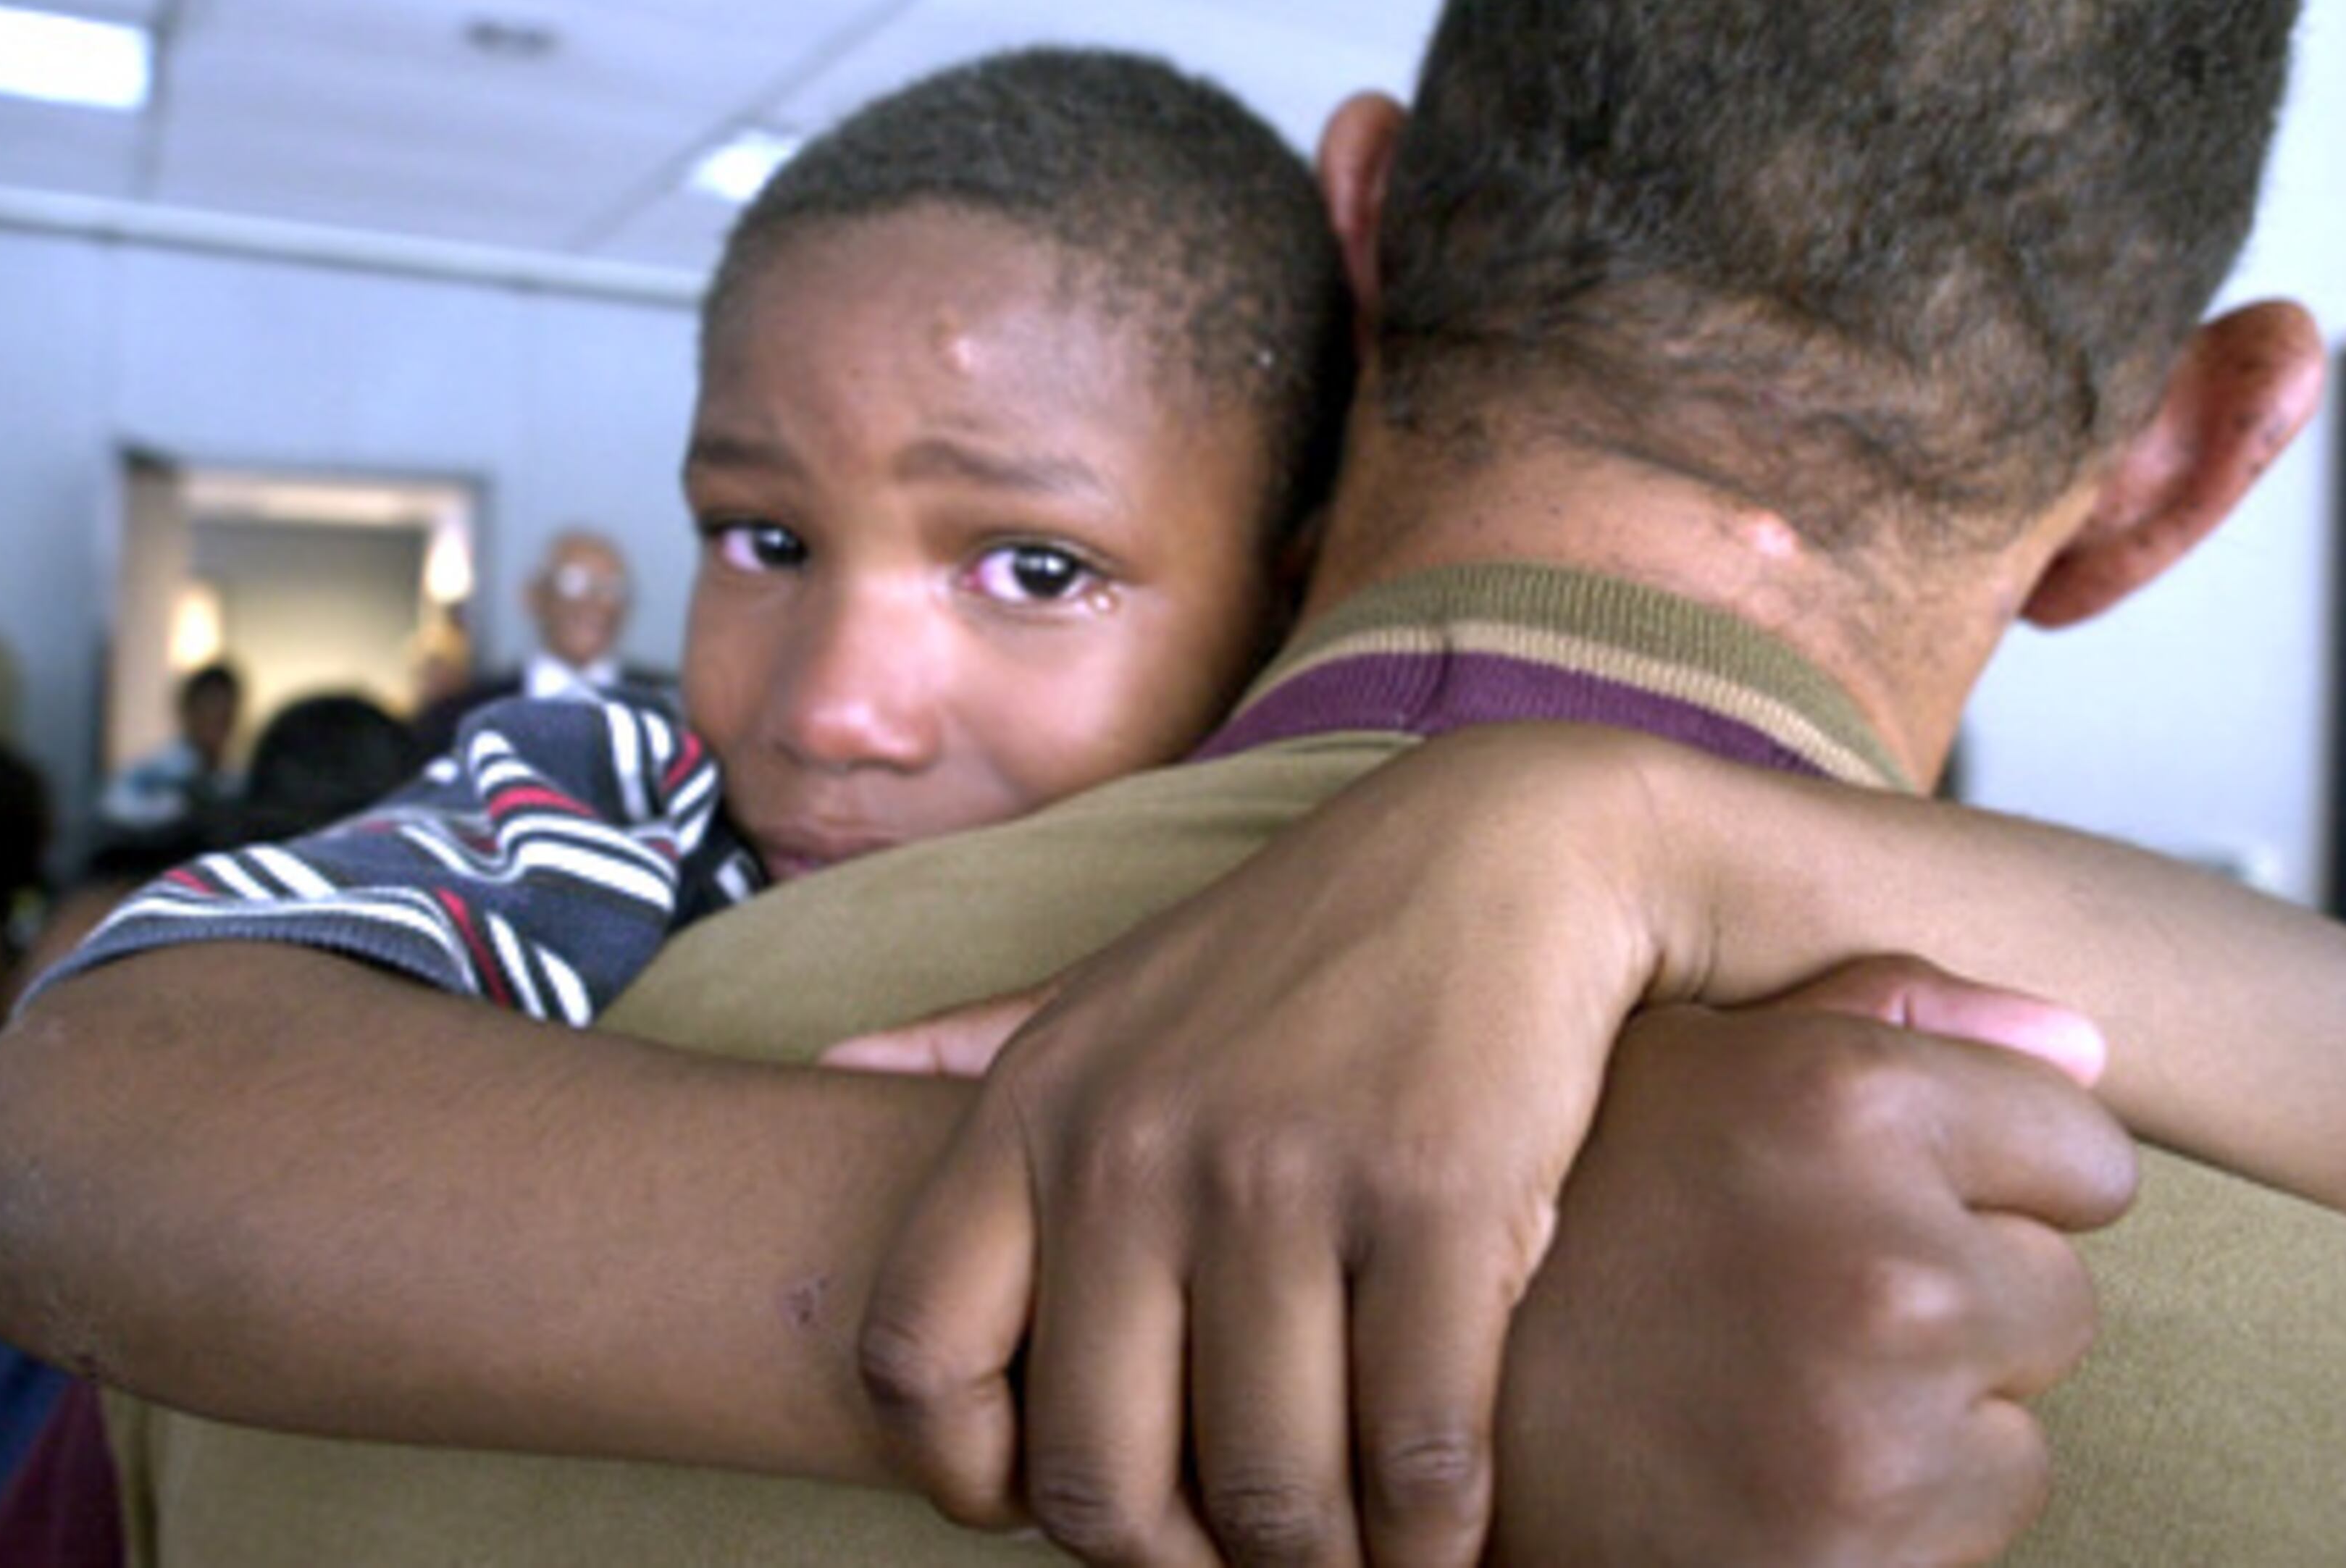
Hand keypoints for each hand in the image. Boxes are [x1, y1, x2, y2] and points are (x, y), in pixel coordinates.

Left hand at [850, 730, 1690, 1564]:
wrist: (1509, 849)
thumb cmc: (1296, 944)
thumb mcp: (1106, 980)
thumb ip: (968, 1040)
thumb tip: (836, 1060)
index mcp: (1032, 1108)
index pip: (914, 1359)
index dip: (967, 1480)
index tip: (1046, 1506)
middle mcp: (1130, 1146)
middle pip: (1095, 1479)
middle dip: (1172, 1565)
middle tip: (1233, 1557)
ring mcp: (1279, 1173)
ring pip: (1269, 1496)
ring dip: (1315, 1565)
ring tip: (1347, 1555)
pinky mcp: (1436, 1198)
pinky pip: (1417, 1453)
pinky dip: (1434, 1535)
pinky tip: (1446, 1527)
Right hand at [1490, 956, 2136, 1564]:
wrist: (1406, 1427)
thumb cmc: (1546, 1226)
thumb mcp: (1677, 1067)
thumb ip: (1875, 1023)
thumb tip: (2080, 1040)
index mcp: (1838, 1100)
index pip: (2082, 1149)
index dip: (1992, 1176)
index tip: (1887, 1199)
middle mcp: (1882, 1255)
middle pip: (2054, 1288)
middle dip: (1955, 1298)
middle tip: (1793, 1303)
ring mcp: (1880, 1420)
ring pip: (2022, 1415)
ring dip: (1931, 1410)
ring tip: (1767, 1385)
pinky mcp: (1868, 1549)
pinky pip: (1982, 1518)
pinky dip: (1903, 1510)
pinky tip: (1770, 1466)